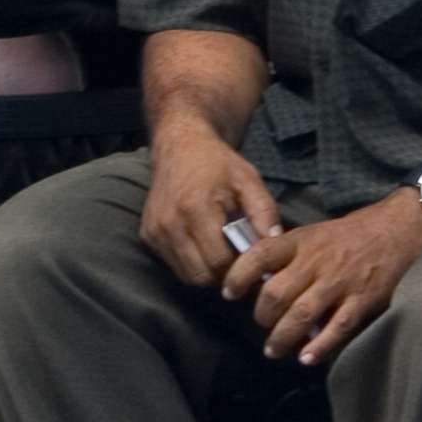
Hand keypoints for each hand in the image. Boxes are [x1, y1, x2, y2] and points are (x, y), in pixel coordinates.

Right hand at [139, 117, 283, 291]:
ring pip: (185, 276)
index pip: (219, 262)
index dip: (239, 266)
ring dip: (206, 272)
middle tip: (238, 259)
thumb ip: (264, 211)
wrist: (179, 146)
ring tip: (222, 253)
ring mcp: (155, 231)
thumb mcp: (248, 180)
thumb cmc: (218, 164)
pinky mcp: (147, 235)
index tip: (251, 258)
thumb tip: (274, 242)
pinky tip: (203, 245)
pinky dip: (190, 263)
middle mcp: (169, 224)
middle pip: (201, 275)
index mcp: (195, 209)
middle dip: (223, 274)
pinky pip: (173, 264)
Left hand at [222, 192, 421, 366]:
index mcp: (301, 241)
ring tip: (274, 350)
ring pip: (301, 315)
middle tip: (262, 326)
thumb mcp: (314, 233)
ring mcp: (340, 282)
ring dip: (282, 338)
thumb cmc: (351, 234)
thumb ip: (289, 255)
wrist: (399, 229)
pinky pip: (336, 328)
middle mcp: (316, 262)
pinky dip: (319, 346)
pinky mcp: (362, 300)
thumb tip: (259, 282)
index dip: (238, 276)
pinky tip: (307, 358)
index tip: (229, 293)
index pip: (259, 255)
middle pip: (275, 294)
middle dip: (262, 316)